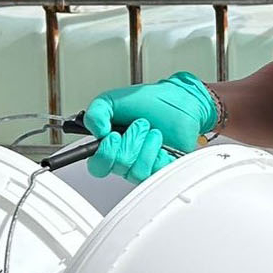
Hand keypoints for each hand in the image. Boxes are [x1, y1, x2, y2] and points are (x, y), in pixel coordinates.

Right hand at [81, 72, 218, 181]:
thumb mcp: (111, 100)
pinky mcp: (162, 168)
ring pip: (136, 171)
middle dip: (130, 142)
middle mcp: (126, 159)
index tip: (113, 135)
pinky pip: (155, 172)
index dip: (104, 155)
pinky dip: (158, 153)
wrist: (177, 100)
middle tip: (139, 125)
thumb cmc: (147, 102)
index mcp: (110, 146)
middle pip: (118, 167)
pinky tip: (161, 142)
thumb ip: (95, 113)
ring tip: (152, 131)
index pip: (98, 167)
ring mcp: (144, 165)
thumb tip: (96, 132)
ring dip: (145, 146)